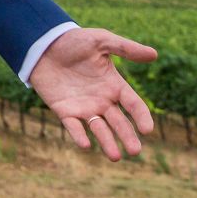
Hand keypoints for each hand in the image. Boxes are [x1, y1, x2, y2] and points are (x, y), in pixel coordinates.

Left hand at [28, 27, 156, 160]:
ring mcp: (84, 107)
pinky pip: (73, 126)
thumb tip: (154, 54)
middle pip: (119, 122)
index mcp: (114, 85)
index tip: (147, 129)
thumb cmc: (73, 41)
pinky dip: (79, 135)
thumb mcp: (101, 40)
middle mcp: (102, 100)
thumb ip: (125, 48)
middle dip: (127, 137)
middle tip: (135, 151)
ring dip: (107, 142)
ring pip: (99, 129)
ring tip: (115, 156)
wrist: (42, 44)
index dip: (141, 116)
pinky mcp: (64, 110)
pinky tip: (85, 144)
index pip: (133, 104)